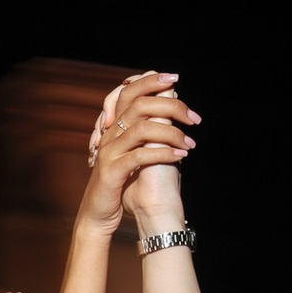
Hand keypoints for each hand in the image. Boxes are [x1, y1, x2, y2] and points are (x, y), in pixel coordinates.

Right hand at [77, 72, 198, 235]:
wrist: (98, 213)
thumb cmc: (120, 184)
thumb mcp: (132, 152)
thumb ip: (147, 131)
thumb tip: (169, 109)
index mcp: (115, 128)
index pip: (130, 92)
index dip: (151, 81)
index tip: (175, 78)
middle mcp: (109, 135)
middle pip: (138, 104)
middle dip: (170, 105)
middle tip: (193, 117)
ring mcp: (109, 152)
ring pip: (141, 129)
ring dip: (172, 133)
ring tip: (190, 143)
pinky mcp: (112, 171)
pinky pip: (140, 156)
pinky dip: (163, 154)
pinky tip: (180, 156)